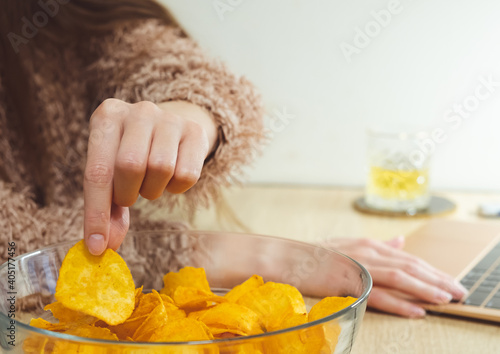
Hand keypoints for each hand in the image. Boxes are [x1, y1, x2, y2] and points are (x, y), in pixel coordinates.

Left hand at [83, 99, 216, 254]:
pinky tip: (170, 177)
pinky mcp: (195, 131)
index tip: (97, 246)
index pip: (98, 171)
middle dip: (128, 194)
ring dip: (153, 189)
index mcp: (108, 116)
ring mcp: (170, 118)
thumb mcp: (112, 170)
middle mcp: (139, 111)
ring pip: (161, 168)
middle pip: (130, 166)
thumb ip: (107, 206)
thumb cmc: (133, 152)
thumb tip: (104, 246)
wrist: (171, 128)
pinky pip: (187, 174)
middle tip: (129, 196)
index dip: (96, 213)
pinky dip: (176, 188)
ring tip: (149, 183)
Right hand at [321, 237, 467, 317]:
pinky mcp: (348, 282)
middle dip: (438, 279)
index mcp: (369, 245)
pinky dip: (401, 303)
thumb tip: (400, 241)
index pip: (408, 258)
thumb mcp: (349, 245)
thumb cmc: (316, 255)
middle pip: (410, 266)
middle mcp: (368, 252)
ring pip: (401, 278)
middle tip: (459, 291)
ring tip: (446, 299)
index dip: (431, 270)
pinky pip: (379, 295)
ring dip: (426, 289)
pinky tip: (417, 310)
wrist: (288, 258)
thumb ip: (377, 246)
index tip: (449, 280)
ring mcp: (358, 266)